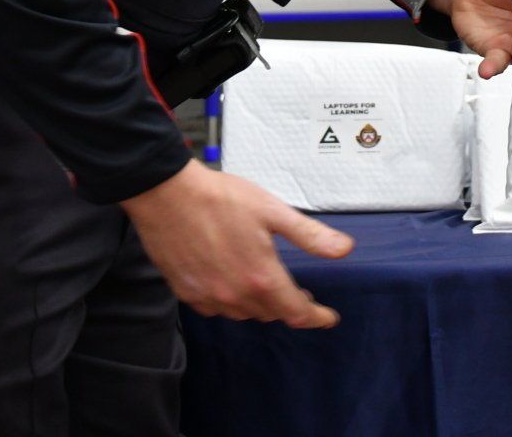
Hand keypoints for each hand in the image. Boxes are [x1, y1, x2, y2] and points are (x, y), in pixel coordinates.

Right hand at [122, 161, 353, 326]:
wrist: (167, 194)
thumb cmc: (220, 197)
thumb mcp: (273, 211)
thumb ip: (310, 235)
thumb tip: (344, 250)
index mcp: (261, 277)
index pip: (296, 312)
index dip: (317, 317)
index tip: (328, 317)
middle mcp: (234, 295)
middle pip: (271, 313)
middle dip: (289, 305)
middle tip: (300, 292)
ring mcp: (208, 297)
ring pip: (243, 313)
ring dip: (261, 304)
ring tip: (268, 286)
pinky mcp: (186, 293)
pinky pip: (216, 308)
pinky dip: (231, 301)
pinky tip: (233, 283)